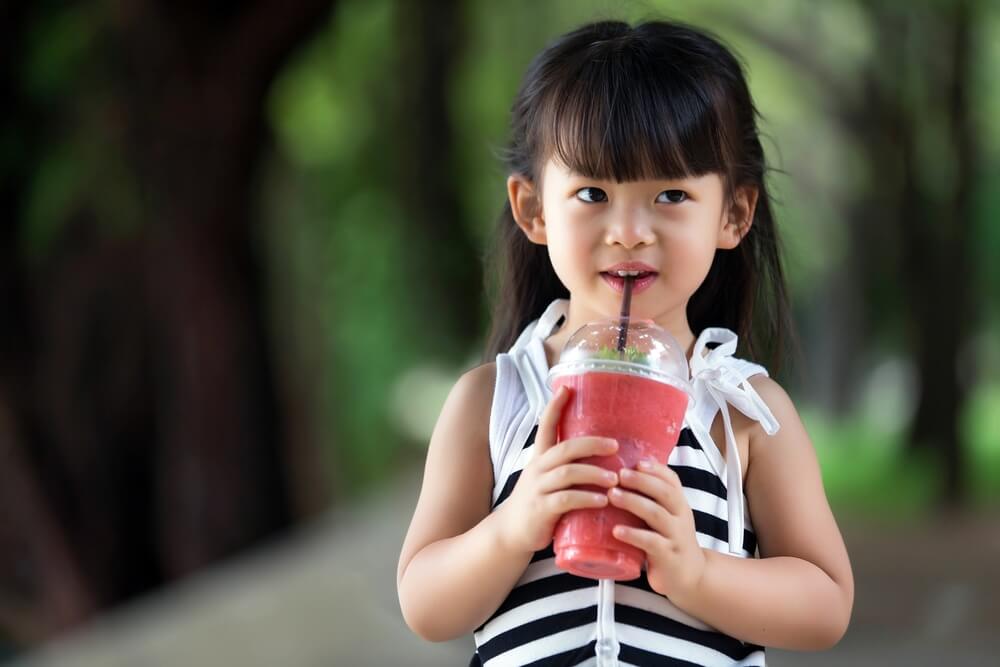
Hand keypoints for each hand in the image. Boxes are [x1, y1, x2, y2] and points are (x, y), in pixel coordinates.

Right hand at [494, 385, 619, 554]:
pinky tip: (602, 501)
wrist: (510, 533)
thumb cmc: (538, 503)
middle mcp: (538, 468)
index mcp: (540, 458)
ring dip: (594, 474)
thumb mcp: (547, 479)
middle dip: (592, 444)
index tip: (567, 387)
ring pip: (567, 473)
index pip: (546, 426)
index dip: (555, 406)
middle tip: (615, 445)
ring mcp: (537, 489)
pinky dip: (585, 498)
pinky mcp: (540, 509)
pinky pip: (565, 500)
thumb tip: (601, 455)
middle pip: (565, 448)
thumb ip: (566, 466)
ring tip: (615, 479)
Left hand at [607, 460, 706, 604]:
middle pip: (665, 493)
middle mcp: (680, 517)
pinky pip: (651, 542)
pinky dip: (633, 535)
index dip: (655, 469)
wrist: (690, 576)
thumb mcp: (666, 516)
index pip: (671, 480)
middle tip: (619, 474)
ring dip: (633, 502)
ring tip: (612, 496)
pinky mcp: (668, 556)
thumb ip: (651, 498)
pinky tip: (616, 530)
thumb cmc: (670, 541)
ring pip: (657, 514)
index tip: (637, 461)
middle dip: (642, 481)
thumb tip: (621, 473)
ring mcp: (676, 536)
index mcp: (678, 504)